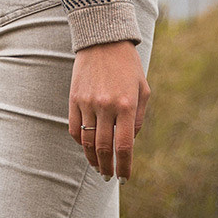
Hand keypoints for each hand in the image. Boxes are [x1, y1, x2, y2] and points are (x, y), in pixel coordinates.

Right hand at [68, 40, 148, 180]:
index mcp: (126, 105)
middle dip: (107, 167)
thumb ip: (138, 118)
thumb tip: (129, 142)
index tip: (124, 178)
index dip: (124, 166)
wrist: (103, 40)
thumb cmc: (127, 65)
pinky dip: (80, 142)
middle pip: (103, 148)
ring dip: (92, 159)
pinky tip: (86, 147)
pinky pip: (75, 128)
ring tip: (98, 167)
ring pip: (87, 142)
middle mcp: (106, 106)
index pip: (124, 146)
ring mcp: (88, 102)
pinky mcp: (74, 98)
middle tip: (109, 177)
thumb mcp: (143, 89)